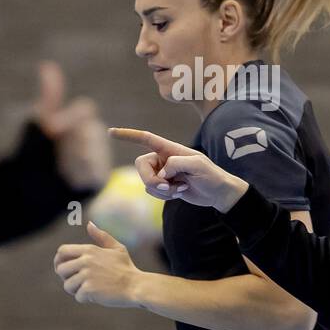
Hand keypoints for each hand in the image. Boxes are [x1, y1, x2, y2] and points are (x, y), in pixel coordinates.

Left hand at [34, 60, 109, 190]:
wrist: (25, 187)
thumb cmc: (32, 152)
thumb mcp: (39, 121)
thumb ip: (49, 96)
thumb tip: (47, 66)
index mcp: (80, 120)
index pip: (85, 110)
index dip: (67, 120)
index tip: (52, 131)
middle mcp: (93, 137)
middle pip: (90, 131)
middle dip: (69, 142)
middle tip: (54, 152)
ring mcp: (98, 158)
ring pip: (92, 152)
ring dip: (71, 160)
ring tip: (58, 168)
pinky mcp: (99, 179)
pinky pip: (95, 171)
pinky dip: (78, 174)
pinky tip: (66, 178)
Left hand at [53, 221, 142, 306]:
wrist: (136, 286)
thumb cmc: (126, 268)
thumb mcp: (117, 248)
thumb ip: (102, 236)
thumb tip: (90, 224)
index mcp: (89, 250)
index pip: (62, 251)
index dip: (59, 261)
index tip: (65, 270)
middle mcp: (86, 261)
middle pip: (60, 269)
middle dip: (67, 278)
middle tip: (79, 282)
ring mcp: (87, 275)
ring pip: (67, 285)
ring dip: (76, 290)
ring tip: (91, 290)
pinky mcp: (89, 289)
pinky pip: (78, 296)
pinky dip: (86, 299)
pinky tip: (98, 296)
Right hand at [108, 127, 247, 212]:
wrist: (219, 193)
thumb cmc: (212, 175)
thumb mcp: (198, 165)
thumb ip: (177, 164)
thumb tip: (160, 173)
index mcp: (170, 148)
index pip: (145, 139)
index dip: (127, 135)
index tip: (110, 132)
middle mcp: (163, 159)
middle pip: (140, 166)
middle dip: (150, 179)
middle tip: (167, 186)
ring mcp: (163, 173)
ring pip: (146, 182)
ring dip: (162, 190)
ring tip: (181, 188)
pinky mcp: (164, 187)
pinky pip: (152, 192)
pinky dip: (164, 196)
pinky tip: (181, 193)